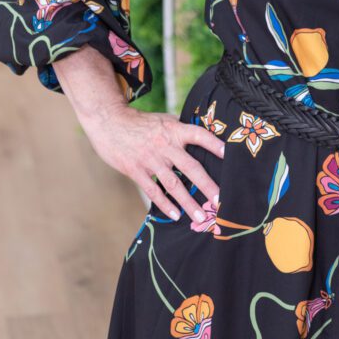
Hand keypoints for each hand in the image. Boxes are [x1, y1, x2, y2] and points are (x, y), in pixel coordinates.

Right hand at [82, 103, 224, 223]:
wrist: (109, 121)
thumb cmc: (141, 122)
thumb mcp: (164, 120)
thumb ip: (181, 131)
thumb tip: (204, 138)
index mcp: (174, 130)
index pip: (199, 135)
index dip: (214, 144)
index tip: (228, 154)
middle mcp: (165, 145)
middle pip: (191, 167)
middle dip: (207, 185)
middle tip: (221, 201)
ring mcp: (150, 159)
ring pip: (174, 184)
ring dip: (188, 202)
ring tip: (201, 217)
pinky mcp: (136, 170)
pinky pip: (153, 190)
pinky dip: (165, 204)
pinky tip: (175, 215)